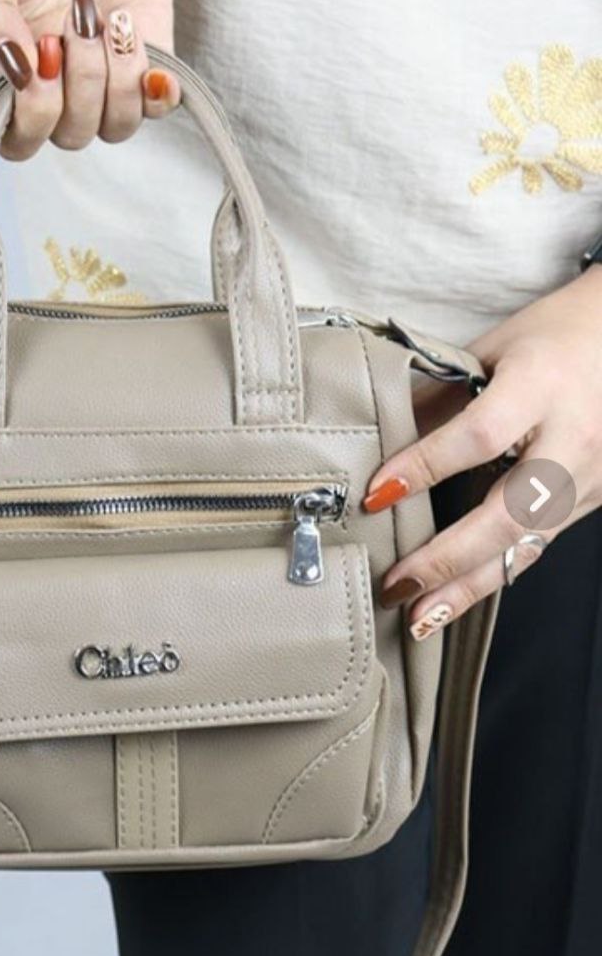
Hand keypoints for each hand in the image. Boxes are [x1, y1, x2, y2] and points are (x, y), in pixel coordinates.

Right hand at [0, 0, 178, 157]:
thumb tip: (15, 73)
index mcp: (8, 72)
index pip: (18, 140)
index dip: (32, 117)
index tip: (37, 53)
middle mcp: (56, 82)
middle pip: (71, 135)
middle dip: (78, 83)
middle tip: (76, 13)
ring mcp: (105, 72)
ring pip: (115, 127)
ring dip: (114, 79)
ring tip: (107, 15)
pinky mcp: (150, 52)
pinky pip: (157, 104)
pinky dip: (154, 84)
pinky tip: (134, 33)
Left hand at [364, 266, 601, 638]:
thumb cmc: (555, 336)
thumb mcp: (493, 348)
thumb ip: (441, 395)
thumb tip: (377, 436)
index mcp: (541, 386)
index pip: (476, 436)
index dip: (423, 468)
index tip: (375, 495)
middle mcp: (572, 439)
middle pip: (509, 511)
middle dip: (449, 556)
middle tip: (397, 584)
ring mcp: (589, 476)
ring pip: (527, 545)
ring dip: (469, 586)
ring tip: (420, 619)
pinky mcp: (591, 500)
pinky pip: (537, 546)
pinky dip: (494, 576)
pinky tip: (454, 601)